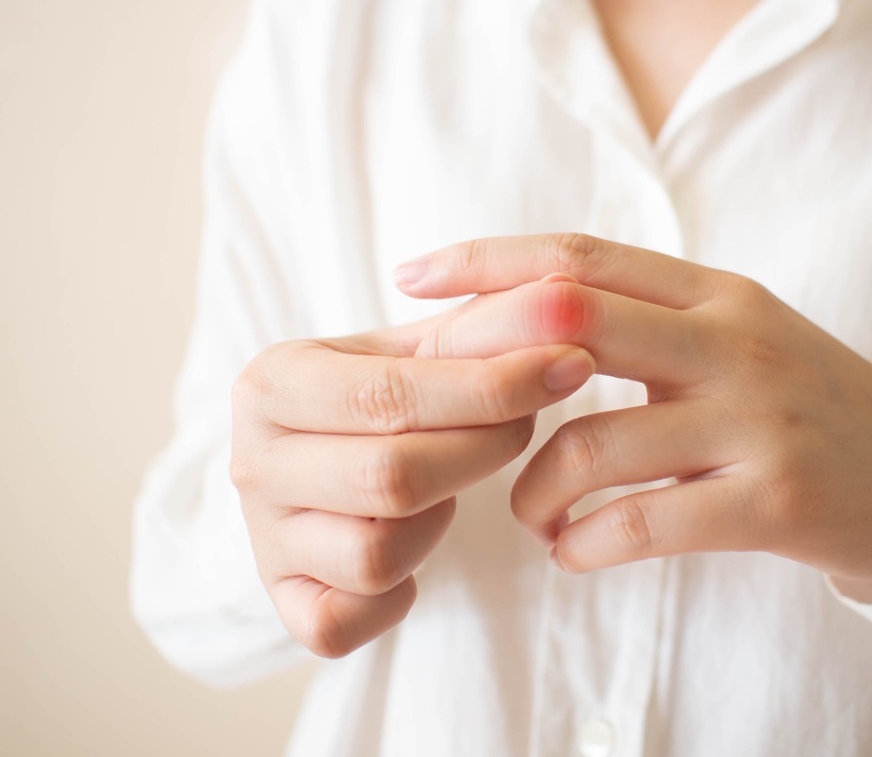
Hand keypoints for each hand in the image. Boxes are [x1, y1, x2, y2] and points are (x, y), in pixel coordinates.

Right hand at [230, 314, 594, 656]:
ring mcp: (262, 540)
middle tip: (525, 425)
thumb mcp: (423, 350)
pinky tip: (412, 551)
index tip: (571, 365)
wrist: (319, 456)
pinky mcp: (283, 603)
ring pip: (374, 557)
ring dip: (435, 526)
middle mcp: (252, 462)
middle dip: (481, 452)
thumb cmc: (383, 397)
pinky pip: (346, 622)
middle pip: (390, 478)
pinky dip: (393, 599)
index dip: (493, 387)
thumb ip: (489, 327)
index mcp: (273, 382)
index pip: (390, 395)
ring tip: (447, 488)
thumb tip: (566, 297)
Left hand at [394, 234, 871, 597]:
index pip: (580, 256)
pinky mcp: (774, 500)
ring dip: (534, 487)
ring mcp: (755, 419)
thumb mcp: (742, 337)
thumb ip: (653, 321)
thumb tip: (530, 315)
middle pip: (570, 321)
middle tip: (439, 407)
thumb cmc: (814, 406)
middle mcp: (732, 340)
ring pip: (590, 440)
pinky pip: (641, 522)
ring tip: (534, 515)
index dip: (487, 261)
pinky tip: (576, 551)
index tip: (414, 277)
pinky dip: (585, 543)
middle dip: (483, 363)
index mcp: (716, 293)